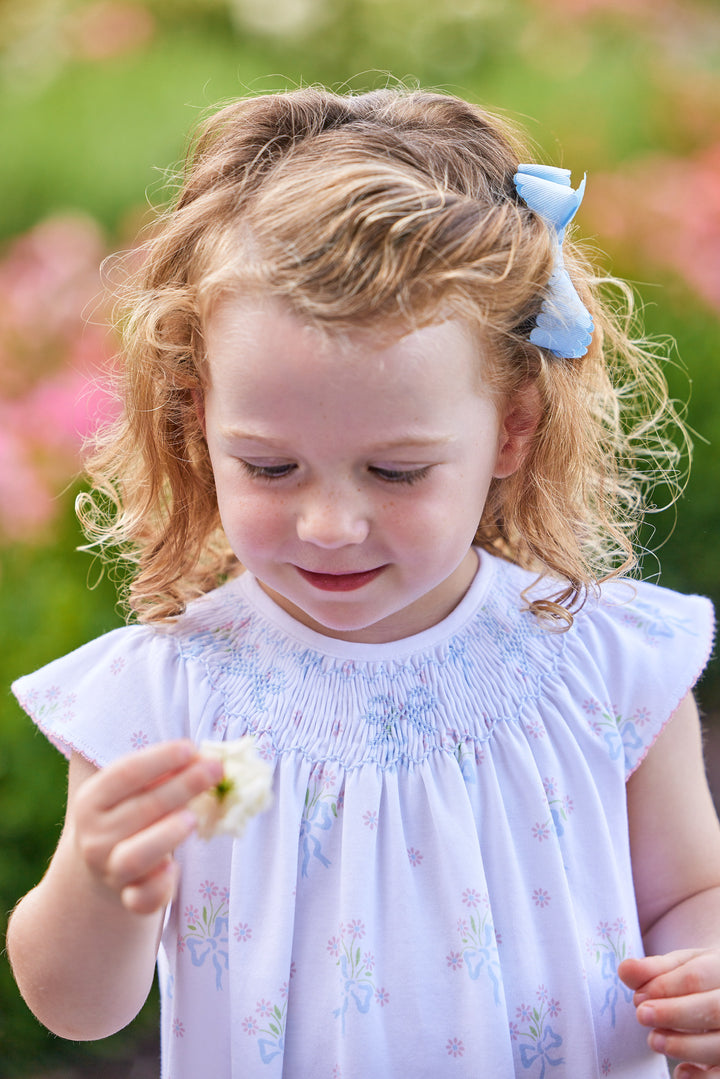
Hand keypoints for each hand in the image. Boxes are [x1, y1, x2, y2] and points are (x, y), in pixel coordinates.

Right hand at [70, 740, 222, 915]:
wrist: (104, 865)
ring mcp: (109, 870)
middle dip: (183, 787)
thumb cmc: (130, 814)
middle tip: (215, 771)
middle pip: (141, 809)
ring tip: (195, 817)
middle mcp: (95, 836)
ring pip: (134, 857)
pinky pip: (143, 898)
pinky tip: (174, 869)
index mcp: (91, 800)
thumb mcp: (134, 790)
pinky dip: (160, 887)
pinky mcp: (128, 898)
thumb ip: (163, 774)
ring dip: (167, 834)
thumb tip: (206, 759)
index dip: (160, 758)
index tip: (191, 748)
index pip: (125, 773)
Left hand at [619, 950, 719, 1077]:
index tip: (639, 996)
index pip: (696, 976)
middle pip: (713, 1009)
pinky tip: (681, 1072)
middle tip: (642, 1016)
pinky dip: (702, 1078)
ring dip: (684, 1045)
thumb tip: (625, 970)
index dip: (665, 986)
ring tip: (654, 1040)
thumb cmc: (703, 979)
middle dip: (673, 1013)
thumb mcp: (682, 967)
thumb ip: (654, 969)